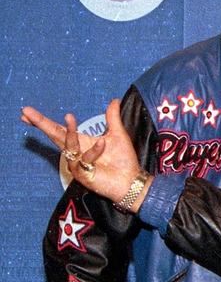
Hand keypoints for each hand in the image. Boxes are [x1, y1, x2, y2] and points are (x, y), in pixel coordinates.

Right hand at [22, 100, 143, 204]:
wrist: (132, 181)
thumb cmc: (123, 160)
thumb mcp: (118, 135)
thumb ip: (112, 118)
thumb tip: (114, 101)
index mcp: (81, 143)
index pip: (58, 130)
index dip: (43, 122)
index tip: (26, 113)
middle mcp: (76, 153)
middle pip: (55, 136)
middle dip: (41, 124)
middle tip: (26, 112)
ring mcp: (77, 165)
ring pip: (68, 146)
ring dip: (69, 132)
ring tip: (69, 117)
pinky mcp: (83, 175)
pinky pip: (84, 160)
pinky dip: (94, 151)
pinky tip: (103, 143)